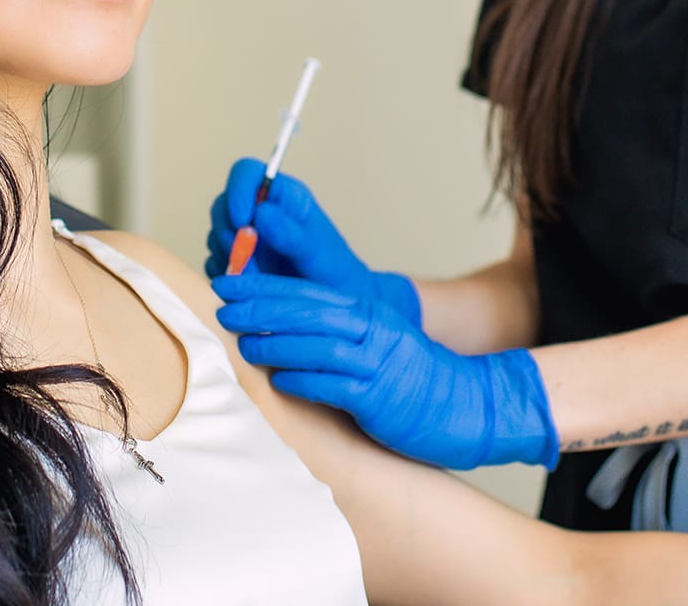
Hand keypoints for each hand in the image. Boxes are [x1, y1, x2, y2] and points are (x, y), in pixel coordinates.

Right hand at [205, 158, 421, 323]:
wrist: (334, 306)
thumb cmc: (333, 271)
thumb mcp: (317, 251)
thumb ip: (291, 232)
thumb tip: (262, 212)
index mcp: (281, 195)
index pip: (246, 173)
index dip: (237, 190)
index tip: (241, 219)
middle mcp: (259, 210)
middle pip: (224, 206)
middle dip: (231, 235)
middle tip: (250, 263)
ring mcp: (244, 235)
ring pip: (217, 236)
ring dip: (231, 259)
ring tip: (260, 279)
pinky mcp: (235, 260)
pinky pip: (215, 263)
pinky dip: (227, 276)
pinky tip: (250, 286)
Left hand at [212, 272, 556, 471]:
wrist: (462, 404)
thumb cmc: (406, 377)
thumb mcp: (372, 342)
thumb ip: (332, 332)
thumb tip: (274, 328)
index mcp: (364, 312)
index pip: (305, 291)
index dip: (264, 286)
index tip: (227, 284)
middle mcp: (369, 330)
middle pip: (308, 311)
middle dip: (262, 306)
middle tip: (224, 305)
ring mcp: (375, 362)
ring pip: (320, 345)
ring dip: (279, 344)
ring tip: (244, 344)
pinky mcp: (379, 396)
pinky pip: (337, 385)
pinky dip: (306, 381)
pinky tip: (280, 381)